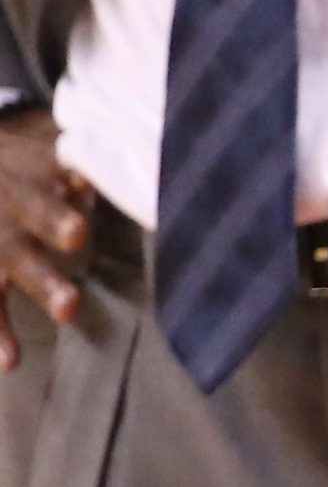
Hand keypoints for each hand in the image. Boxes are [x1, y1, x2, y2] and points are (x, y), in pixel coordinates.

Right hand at [0, 108, 88, 370]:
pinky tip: (12, 363)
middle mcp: (10, 210)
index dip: (66, 176)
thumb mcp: (39, 159)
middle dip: (54, 220)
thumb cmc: (13, 172)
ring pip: (12, 263)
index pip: (49, 174)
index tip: (87, 186)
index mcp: (31, 176)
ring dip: (42, 285)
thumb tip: (123, 166)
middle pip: (31, 211)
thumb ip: (76, 165)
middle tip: (81, 234)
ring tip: (69, 311)